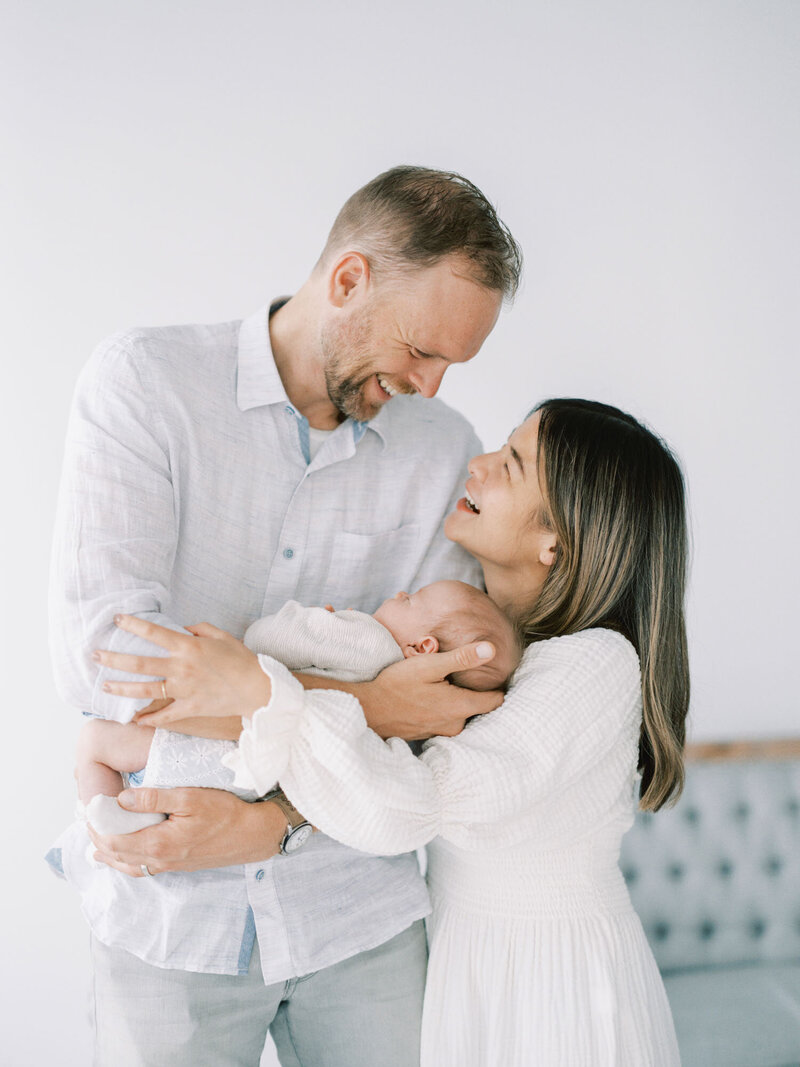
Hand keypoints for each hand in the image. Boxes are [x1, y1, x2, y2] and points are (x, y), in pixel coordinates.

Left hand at [88, 787, 285, 875]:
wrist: (251, 835)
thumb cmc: (225, 813)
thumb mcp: (190, 797)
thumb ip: (154, 799)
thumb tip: (122, 800)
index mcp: (159, 844)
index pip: (114, 841)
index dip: (97, 828)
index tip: (89, 810)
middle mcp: (160, 860)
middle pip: (116, 856)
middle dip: (98, 839)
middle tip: (89, 820)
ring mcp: (169, 866)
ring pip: (128, 866)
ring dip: (110, 853)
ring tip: (97, 840)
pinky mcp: (177, 865)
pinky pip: (142, 868)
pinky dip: (126, 862)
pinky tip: (124, 855)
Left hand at [93, 615, 270, 726]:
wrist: (259, 689)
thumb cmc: (242, 660)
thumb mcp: (222, 636)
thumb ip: (199, 629)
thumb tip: (181, 629)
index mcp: (189, 647)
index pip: (154, 633)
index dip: (133, 625)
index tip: (117, 619)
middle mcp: (182, 668)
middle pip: (140, 664)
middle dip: (114, 660)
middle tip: (95, 656)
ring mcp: (184, 690)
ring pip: (145, 690)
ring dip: (122, 689)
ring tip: (104, 687)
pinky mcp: (190, 708)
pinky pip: (164, 716)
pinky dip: (149, 719)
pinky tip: (134, 719)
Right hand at [360, 641, 503, 739]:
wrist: (369, 710)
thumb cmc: (397, 684)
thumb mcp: (430, 665)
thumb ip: (462, 658)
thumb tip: (491, 649)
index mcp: (460, 707)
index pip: (495, 700)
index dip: (496, 684)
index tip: (492, 670)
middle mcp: (455, 724)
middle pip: (477, 705)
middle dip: (471, 689)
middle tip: (458, 672)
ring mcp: (442, 731)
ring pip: (460, 711)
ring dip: (455, 698)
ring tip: (441, 682)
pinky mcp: (430, 733)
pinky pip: (445, 718)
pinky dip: (441, 706)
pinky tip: (427, 694)